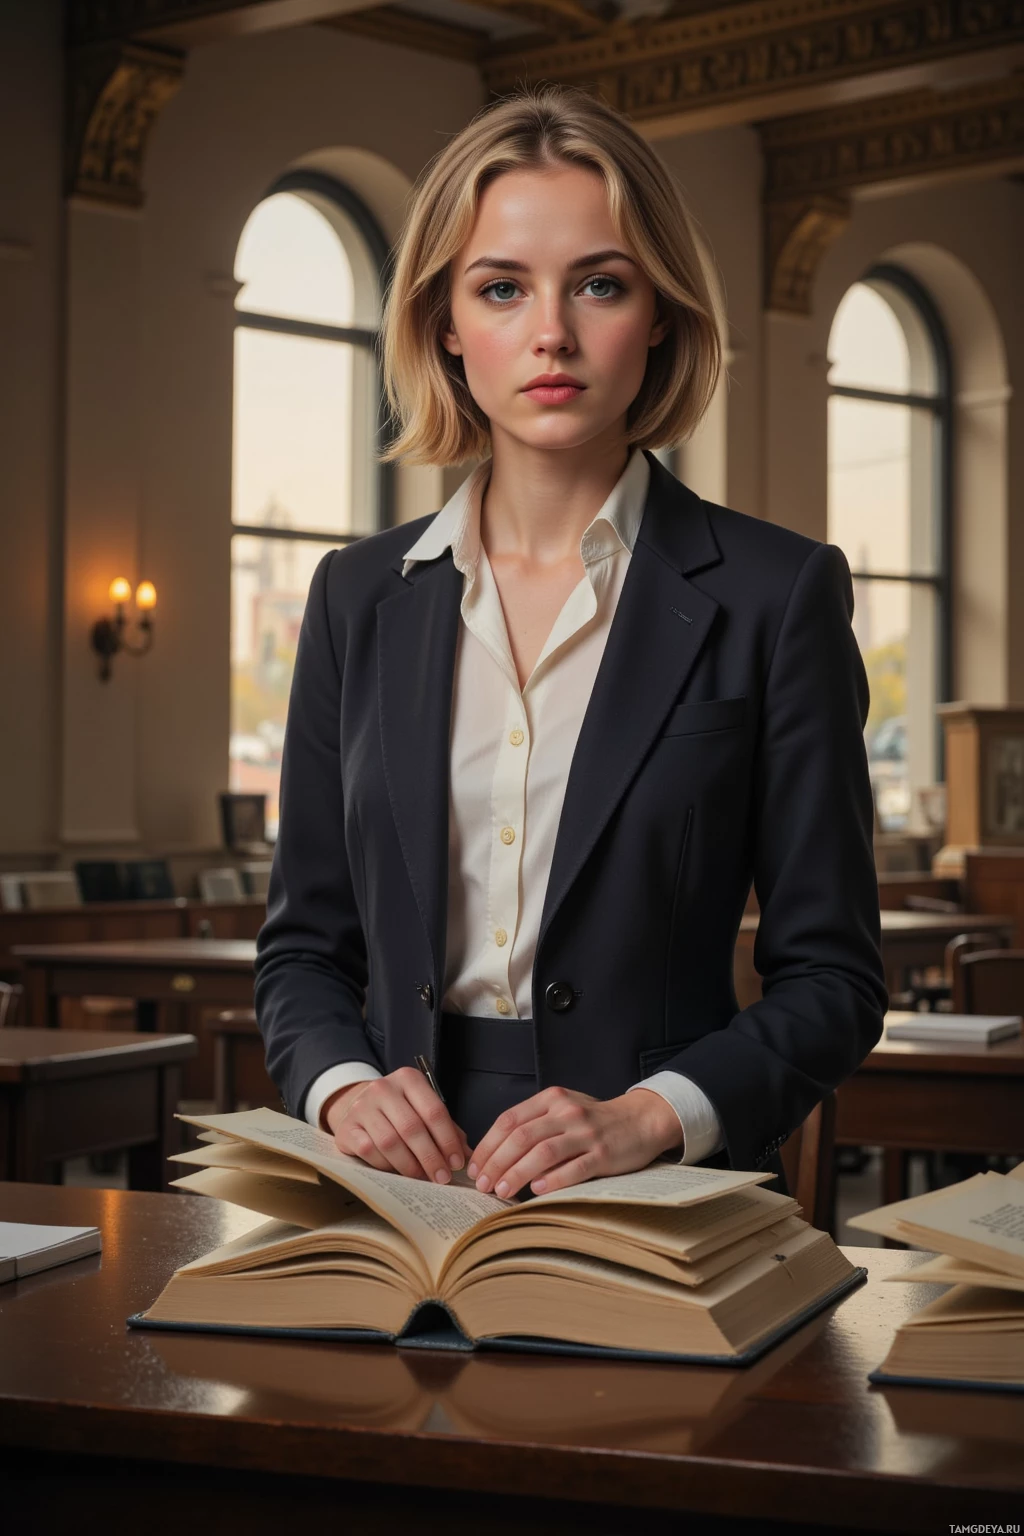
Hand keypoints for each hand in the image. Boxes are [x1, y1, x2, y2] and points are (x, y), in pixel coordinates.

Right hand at [323, 1070, 471, 1183]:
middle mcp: (383, 1088)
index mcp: (409, 1079)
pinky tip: (397, 1172)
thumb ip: (447, 1129)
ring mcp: (362, 1106)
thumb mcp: (423, 1111)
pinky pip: (369, 1151)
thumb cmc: (400, 1112)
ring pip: (390, 1141)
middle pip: (412, 1128)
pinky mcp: (347, 1127)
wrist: (360, 1106)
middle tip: (442, 1177)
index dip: (447, 1140)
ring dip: (410, 1165)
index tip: (457, 1163)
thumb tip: (468, 1156)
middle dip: (431, 1157)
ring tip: (422, 1178)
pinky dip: (386, 1165)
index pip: (434, 1110)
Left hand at [467, 1086, 683, 1199]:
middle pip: (521, 1137)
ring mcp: (586, 1133)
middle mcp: (566, 1112)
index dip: (488, 1145)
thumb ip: (534, 1124)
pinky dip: (552, 1180)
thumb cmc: (594, 1120)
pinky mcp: (603, 1154)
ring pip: (543, 1153)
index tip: (475, 1167)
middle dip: (496, 1163)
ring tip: (502, 1191)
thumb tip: (495, 1156)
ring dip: (517, 1174)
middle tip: (482, 1185)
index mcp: (551, 1099)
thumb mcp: (563, 1110)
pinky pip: (573, 1168)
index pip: (509, 1120)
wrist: (640, 1120)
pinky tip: (536, 1191)